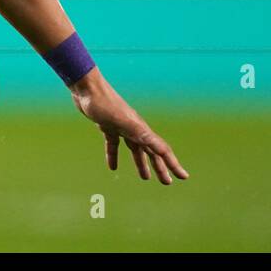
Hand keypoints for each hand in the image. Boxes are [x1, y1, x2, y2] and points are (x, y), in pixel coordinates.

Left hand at [70, 70, 188, 183]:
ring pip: (134, 149)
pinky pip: (113, 144)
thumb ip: (142, 135)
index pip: (162, 151)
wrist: (86, 88)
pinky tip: (112, 167)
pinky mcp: (107, 126)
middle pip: (150, 152)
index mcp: (141, 130)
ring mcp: (121, 127)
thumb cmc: (105, 103)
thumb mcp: (124, 122)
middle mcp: (134, 129)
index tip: (183, 177)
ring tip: (145, 178)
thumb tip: (163, 149)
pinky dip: (114, 156)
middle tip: (166, 182)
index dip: (173, 164)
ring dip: (140, 163)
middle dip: (159, 167)